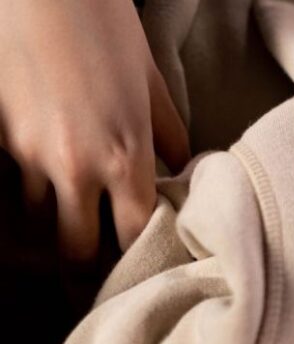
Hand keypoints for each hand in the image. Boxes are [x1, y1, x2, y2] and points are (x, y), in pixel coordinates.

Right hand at [0, 0, 189, 259]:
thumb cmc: (105, 26)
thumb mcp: (150, 80)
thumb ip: (167, 133)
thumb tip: (180, 168)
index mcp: (124, 156)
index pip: (134, 234)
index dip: (138, 255)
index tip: (139, 263)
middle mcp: (75, 167)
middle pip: (76, 250)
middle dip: (86, 265)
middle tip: (95, 271)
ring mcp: (27, 155)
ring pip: (36, 222)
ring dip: (53, 229)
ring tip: (67, 227)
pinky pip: (11, 184)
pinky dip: (25, 193)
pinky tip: (39, 187)